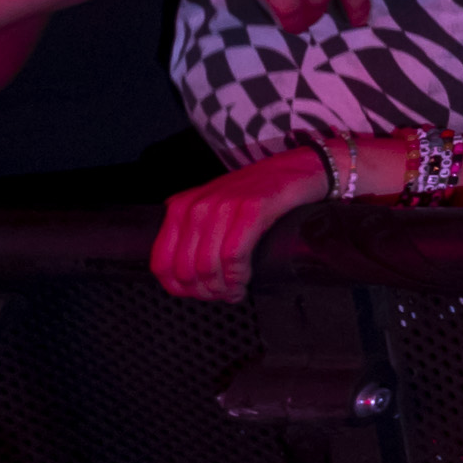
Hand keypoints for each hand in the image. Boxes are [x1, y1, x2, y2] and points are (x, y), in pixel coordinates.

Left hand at [150, 149, 329, 302]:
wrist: (301, 167)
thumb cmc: (258, 192)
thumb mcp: (214, 207)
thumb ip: (193, 232)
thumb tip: (185, 277)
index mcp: (181, 207)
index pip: (161, 263)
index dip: (179, 289)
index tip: (199, 294)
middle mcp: (197, 205)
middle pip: (185, 270)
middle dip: (205, 292)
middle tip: (223, 295)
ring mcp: (224, 205)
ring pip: (207, 266)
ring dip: (223, 289)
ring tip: (236, 291)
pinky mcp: (253, 208)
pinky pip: (234, 255)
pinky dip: (239, 276)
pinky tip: (246, 280)